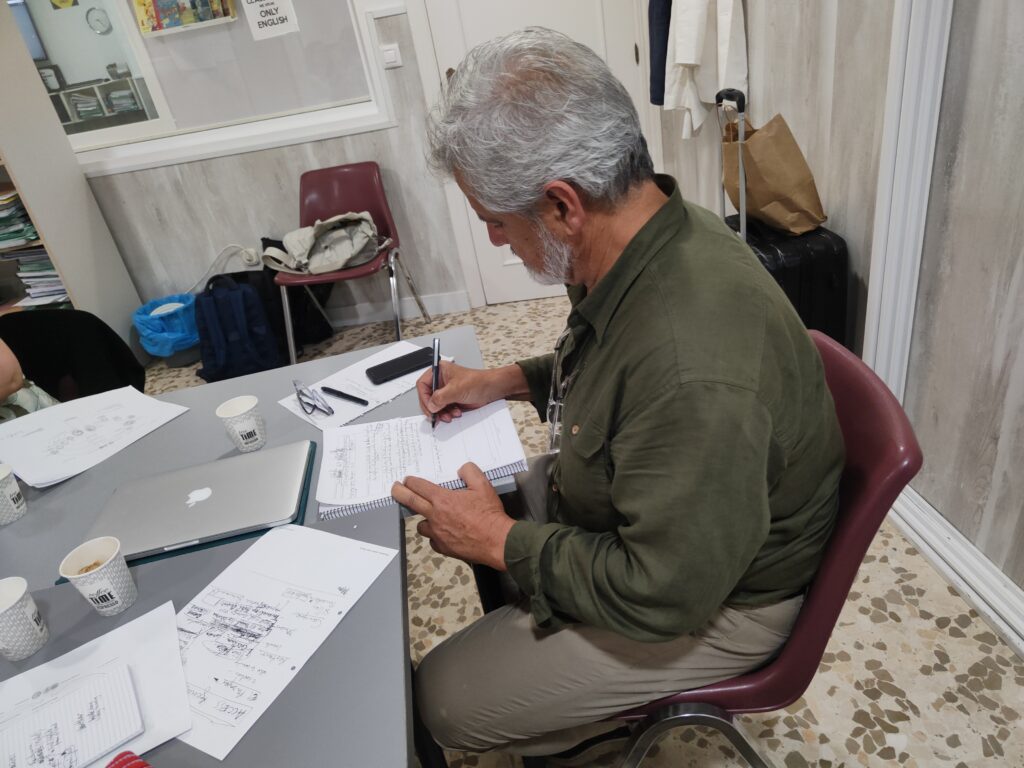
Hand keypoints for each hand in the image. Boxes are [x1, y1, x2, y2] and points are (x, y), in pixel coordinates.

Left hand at [391, 463, 514, 570]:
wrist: (497, 541)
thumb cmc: (490, 515)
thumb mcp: (483, 486)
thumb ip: (469, 472)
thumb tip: (461, 469)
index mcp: (443, 500)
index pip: (419, 487)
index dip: (410, 482)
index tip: (406, 480)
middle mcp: (436, 516)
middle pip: (411, 502)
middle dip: (399, 494)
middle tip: (395, 489)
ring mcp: (438, 534)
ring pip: (421, 525)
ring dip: (423, 519)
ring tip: (430, 516)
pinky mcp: (443, 547)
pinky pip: (433, 540)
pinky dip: (436, 536)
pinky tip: (444, 532)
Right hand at [416, 362, 527, 423]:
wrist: (492, 389)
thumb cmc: (478, 382)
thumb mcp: (456, 389)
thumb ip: (441, 397)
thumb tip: (431, 405)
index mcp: (439, 371)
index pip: (423, 385)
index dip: (424, 398)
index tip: (430, 407)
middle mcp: (441, 381)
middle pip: (428, 397)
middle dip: (433, 408)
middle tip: (436, 416)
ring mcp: (447, 391)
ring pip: (435, 405)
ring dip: (442, 413)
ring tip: (449, 416)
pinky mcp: (453, 399)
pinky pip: (444, 409)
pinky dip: (448, 414)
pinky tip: (456, 414)